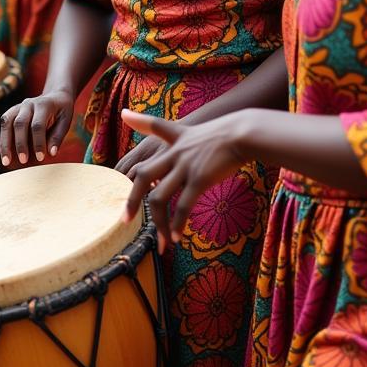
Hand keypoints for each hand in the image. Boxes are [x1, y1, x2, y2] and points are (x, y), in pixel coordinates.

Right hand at [0, 90, 74, 165]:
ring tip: (6, 161)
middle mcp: (29, 103)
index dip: (38, 142)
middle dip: (20, 144)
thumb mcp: (66, 120)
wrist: (55, 95)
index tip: (41, 158)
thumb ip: (58, 136)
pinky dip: (3, 140)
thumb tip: (51, 153)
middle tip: (23, 161)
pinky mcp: (12, 111)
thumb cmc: (61, 110)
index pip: (38, 125)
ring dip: (5, 143)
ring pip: (7, 123)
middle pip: (20, 123)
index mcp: (44, 104)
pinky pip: (4, 124)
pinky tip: (4, 155)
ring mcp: (18, 106)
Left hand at [121, 109, 246, 253]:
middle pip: (143, 176)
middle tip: (125, 220)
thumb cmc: (224, 134)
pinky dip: (178, 223)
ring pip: (159, 199)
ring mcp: (185, 166)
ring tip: (162, 241)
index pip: (151, 133)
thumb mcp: (197, 129)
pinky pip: (183, 206)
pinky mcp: (199, 178)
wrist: (245, 134)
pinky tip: (178, 236)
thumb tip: (154, 124)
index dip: (135, 132)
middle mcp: (175, 154)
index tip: (121, 139)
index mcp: (175, 141)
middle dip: (131, 201)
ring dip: (159, 224)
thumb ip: (177, 132)